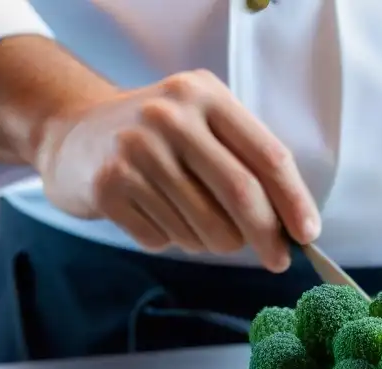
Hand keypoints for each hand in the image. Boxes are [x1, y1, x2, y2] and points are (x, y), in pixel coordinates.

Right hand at [34, 70, 319, 271]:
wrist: (73, 133)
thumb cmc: (160, 140)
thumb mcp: (204, 125)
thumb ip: (249, 163)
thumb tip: (296, 226)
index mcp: (205, 95)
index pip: (268, 157)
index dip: (295, 201)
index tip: (308, 235)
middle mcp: (169, 117)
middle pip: (242, 195)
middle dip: (268, 237)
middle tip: (278, 260)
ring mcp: (135, 151)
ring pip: (207, 228)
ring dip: (215, 242)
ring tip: (195, 219)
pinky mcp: (109, 187)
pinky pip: (167, 240)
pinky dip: (174, 240)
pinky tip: (157, 215)